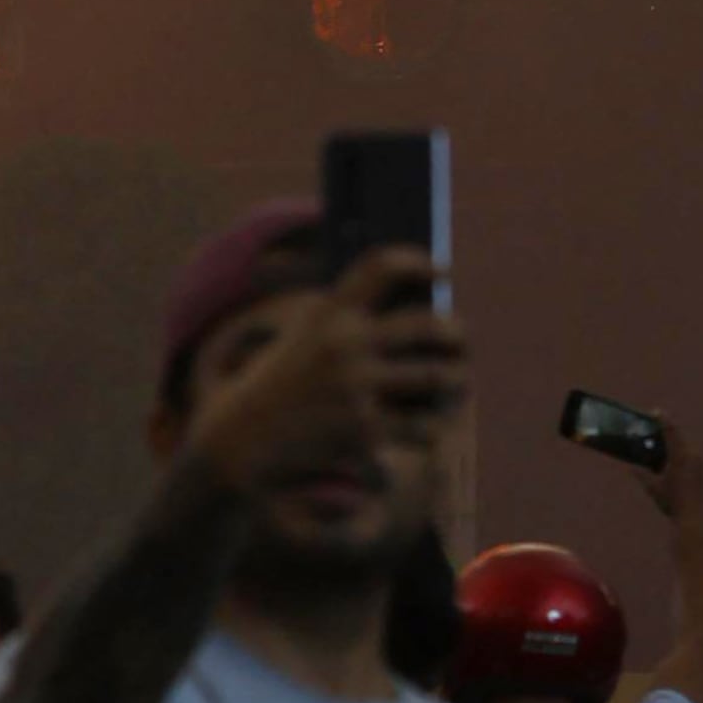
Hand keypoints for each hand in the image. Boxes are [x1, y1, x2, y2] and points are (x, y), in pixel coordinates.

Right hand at [180, 248, 463, 497]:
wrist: (241, 440)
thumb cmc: (280, 385)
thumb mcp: (304, 337)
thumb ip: (349, 321)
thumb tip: (420, 309)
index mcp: (330, 312)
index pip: (381, 266)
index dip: (418, 262)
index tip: (442, 271)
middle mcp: (346, 343)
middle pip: (428, 325)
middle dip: (455, 333)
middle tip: (461, 340)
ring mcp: (357, 386)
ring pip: (435, 378)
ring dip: (454, 381)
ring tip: (457, 383)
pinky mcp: (364, 430)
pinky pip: (423, 426)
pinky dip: (432, 428)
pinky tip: (430, 427)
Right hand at [630, 416, 702, 524]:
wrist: (695, 517)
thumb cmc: (673, 502)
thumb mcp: (654, 488)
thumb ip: (642, 475)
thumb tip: (630, 467)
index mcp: (680, 456)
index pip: (671, 431)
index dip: (663, 420)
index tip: (654, 412)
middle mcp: (691, 455)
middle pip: (677, 436)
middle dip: (665, 431)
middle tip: (652, 428)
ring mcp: (698, 462)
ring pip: (683, 446)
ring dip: (672, 443)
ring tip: (659, 444)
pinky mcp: (701, 469)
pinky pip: (688, 454)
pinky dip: (677, 452)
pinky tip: (669, 460)